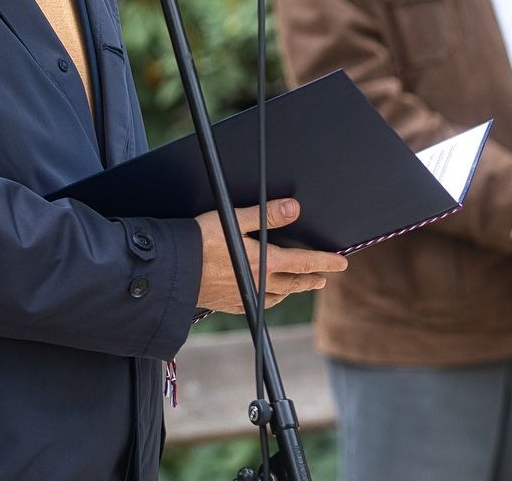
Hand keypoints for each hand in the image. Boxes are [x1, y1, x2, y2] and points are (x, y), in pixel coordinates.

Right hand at [193, 198, 347, 313]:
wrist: (169, 272)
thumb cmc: (198, 241)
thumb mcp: (233, 219)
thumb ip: (266, 214)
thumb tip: (295, 207)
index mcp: (264, 262)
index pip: (304, 262)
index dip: (326, 261)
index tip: (342, 263)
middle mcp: (258, 283)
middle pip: (294, 283)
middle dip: (312, 279)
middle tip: (325, 278)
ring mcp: (243, 297)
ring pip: (277, 297)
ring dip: (292, 291)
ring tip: (300, 287)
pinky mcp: (227, 304)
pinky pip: (257, 305)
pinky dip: (269, 300)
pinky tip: (267, 298)